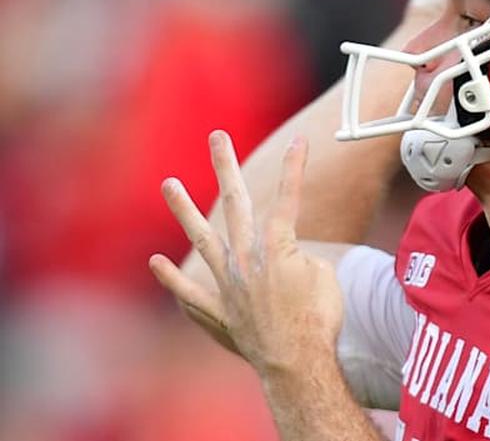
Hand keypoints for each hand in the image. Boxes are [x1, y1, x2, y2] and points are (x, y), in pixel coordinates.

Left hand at [149, 130, 343, 376]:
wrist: (298, 362)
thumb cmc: (319, 319)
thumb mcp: (325, 277)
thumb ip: (301, 258)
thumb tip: (285, 261)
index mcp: (278, 246)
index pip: (287, 198)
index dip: (295, 169)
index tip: (299, 141)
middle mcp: (246, 258)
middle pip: (235, 204)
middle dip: (225, 167)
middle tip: (217, 137)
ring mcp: (228, 284)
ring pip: (202, 239)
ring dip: (184, 210)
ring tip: (168, 184)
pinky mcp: (219, 311)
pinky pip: (190, 293)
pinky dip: (172, 280)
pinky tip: (155, 262)